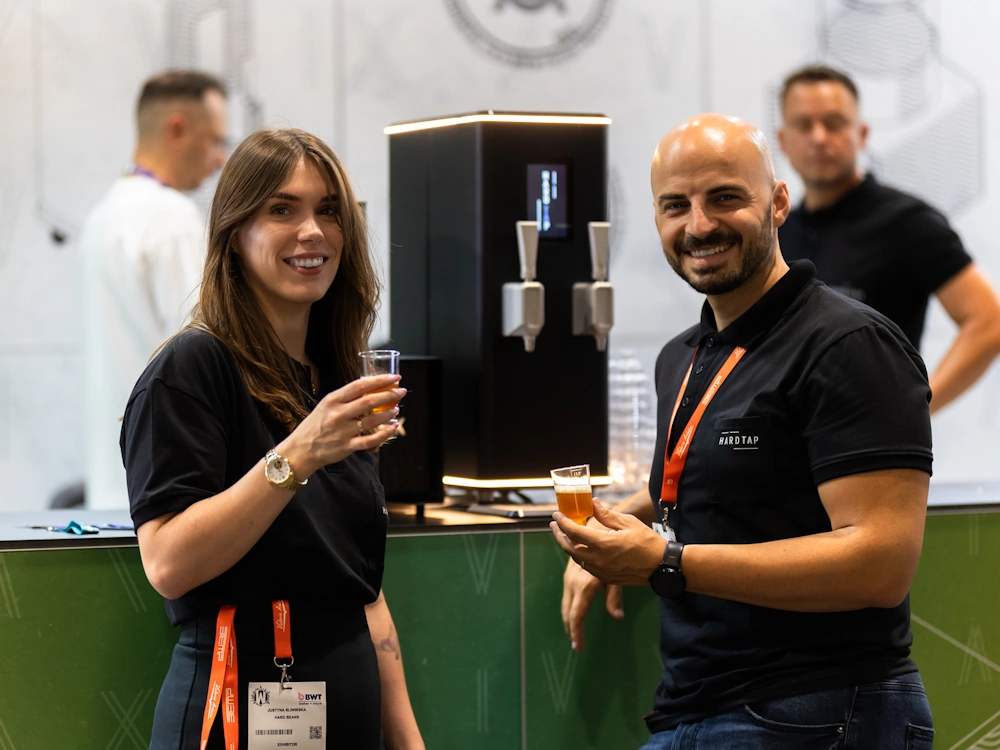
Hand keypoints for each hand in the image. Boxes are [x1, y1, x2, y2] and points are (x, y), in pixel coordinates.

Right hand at [277, 374, 405, 476]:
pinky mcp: (347, 446)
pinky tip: (393, 428)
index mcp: (332, 400)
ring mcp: (343, 431)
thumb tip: (369, 388)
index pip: (360, 386)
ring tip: (396, 408)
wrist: (301, 449)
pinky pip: (370, 440)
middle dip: (389, 395)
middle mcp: (338, 414)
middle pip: (370, 401)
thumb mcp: (326, 405)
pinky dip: (384, 434)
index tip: (394, 378)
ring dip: (388, 413)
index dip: (380, 380)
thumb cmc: (315, 425)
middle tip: (401, 392)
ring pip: (373, 420)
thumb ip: (345, 398)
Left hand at [550, 499, 664, 586]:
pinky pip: (586, 566)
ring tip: (565, 534)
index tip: (556, 514)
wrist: (661, 566)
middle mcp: (598, 559)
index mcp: (602, 544)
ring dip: (568, 546)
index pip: (574, 532)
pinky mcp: (606, 578)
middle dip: (559, 535)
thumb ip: (606, 515)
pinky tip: (581, 548)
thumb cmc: (647, 541)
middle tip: (554, 525)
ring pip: (576, 558)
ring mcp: (601, 571)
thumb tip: (592, 503)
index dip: (562, 522)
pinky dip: (580, 555)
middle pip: (569, 548)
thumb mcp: (628, 522)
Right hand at [561, 554, 623, 652]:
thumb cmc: (611, 553)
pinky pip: (567, 597)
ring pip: (566, 605)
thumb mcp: (615, 575)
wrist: (594, 532)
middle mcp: (573, 584)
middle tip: (577, 645)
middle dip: (571, 630)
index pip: (577, 615)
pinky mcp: (569, 575)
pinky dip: (569, 609)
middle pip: (568, 612)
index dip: (576, 632)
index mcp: (584, 586)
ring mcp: (569, 579)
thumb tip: (617, 617)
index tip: (578, 647)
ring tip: (574, 634)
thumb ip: (614, 597)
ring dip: (569, 620)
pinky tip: (574, 615)